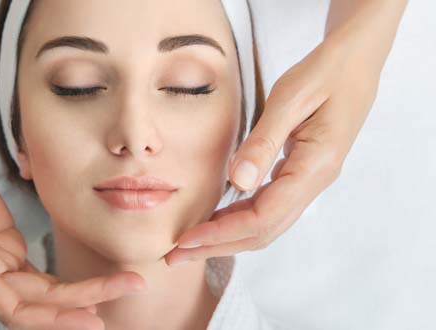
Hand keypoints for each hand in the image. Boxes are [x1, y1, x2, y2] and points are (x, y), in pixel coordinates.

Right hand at [0, 261, 146, 329]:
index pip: (14, 310)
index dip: (53, 318)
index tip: (91, 316)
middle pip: (40, 305)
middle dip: (84, 302)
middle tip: (129, 288)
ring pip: (44, 294)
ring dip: (82, 293)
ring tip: (122, 285)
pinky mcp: (7, 250)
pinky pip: (40, 277)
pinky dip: (65, 283)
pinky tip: (91, 284)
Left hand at [163, 7, 398, 264]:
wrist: (355, 63)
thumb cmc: (324, 73)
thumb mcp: (290, 99)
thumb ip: (263, 141)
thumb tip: (237, 181)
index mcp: (314, 167)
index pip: (264, 217)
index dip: (222, 232)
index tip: (186, 239)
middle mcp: (314, 183)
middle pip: (263, 232)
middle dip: (218, 246)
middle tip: (176, 255)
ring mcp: (309, 181)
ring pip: (266, 224)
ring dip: (227, 237)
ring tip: (189, 243)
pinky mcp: (301, 174)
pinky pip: (269, 207)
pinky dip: (239, 218)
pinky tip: (216, 218)